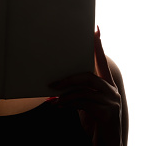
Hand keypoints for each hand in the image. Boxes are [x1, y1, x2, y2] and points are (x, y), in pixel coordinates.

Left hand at [49, 27, 121, 144]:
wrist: (108, 144)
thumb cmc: (95, 123)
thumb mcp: (85, 104)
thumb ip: (78, 92)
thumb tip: (56, 84)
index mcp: (106, 85)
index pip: (102, 61)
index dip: (98, 46)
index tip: (95, 29)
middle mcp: (111, 90)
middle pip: (88, 76)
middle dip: (68, 79)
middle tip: (52, 83)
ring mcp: (112, 102)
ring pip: (84, 90)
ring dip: (66, 95)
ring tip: (53, 100)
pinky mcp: (108, 113)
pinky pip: (84, 103)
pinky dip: (69, 104)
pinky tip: (59, 107)